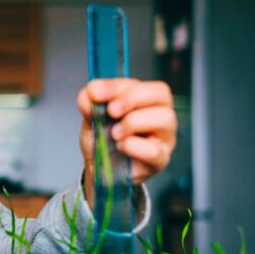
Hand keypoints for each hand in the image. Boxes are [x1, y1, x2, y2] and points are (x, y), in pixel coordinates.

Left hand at [77, 78, 176, 206]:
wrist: (98, 169)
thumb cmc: (102, 141)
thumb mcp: (91, 119)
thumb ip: (89, 103)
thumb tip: (91, 92)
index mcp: (143, 99)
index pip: (139, 84)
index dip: (116, 86)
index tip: (95, 93)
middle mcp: (158, 114)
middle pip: (161, 93)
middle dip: (131, 98)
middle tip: (111, 111)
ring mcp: (164, 137)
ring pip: (165, 118)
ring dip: (134, 122)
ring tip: (115, 134)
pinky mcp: (160, 159)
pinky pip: (154, 150)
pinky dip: (133, 146)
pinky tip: (122, 147)